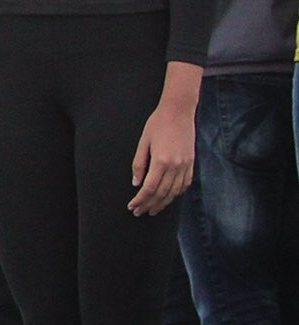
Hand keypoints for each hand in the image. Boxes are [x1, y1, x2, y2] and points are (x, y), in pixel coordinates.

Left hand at [131, 98, 196, 214]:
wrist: (179, 112)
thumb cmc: (157, 124)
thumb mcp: (143, 142)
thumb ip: (139, 164)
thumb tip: (136, 183)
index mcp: (161, 161)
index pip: (149, 188)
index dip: (140, 200)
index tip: (132, 206)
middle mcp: (175, 166)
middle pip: (162, 194)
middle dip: (149, 205)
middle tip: (139, 212)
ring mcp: (185, 165)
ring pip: (174, 192)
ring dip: (163, 203)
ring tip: (152, 209)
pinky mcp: (191, 163)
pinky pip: (185, 184)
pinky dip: (176, 194)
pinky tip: (169, 197)